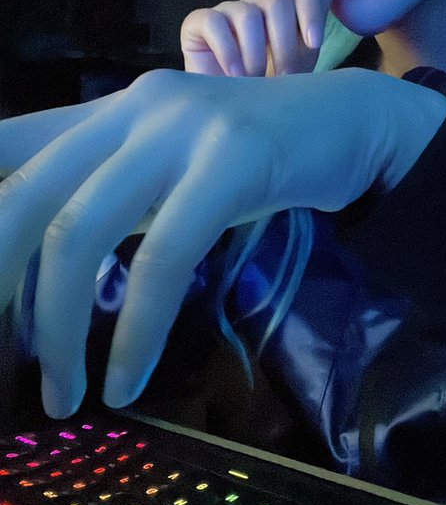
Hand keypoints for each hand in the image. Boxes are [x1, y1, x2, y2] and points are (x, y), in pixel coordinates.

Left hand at [0, 68, 445, 418]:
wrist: (352, 123)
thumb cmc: (252, 155)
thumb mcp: (167, 164)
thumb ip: (107, 188)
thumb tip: (38, 256)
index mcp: (106, 113)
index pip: (6, 147)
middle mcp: (130, 109)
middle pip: (26, 196)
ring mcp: (180, 130)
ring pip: (80, 231)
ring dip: (58, 328)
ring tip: (62, 395)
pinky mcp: (232, 162)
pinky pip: (163, 257)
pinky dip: (136, 330)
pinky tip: (125, 381)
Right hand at [181, 0, 343, 76]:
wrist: (235, 113)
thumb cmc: (272, 86)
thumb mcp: (302, 56)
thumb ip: (316, 16)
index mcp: (286, 8)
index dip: (311, 11)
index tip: (314, 43)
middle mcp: (258, 4)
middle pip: (277, 1)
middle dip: (285, 44)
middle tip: (283, 77)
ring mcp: (228, 10)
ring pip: (248, 15)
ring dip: (255, 54)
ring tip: (255, 80)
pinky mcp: (199, 22)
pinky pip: (215, 23)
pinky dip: (228, 51)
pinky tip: (234, 75)